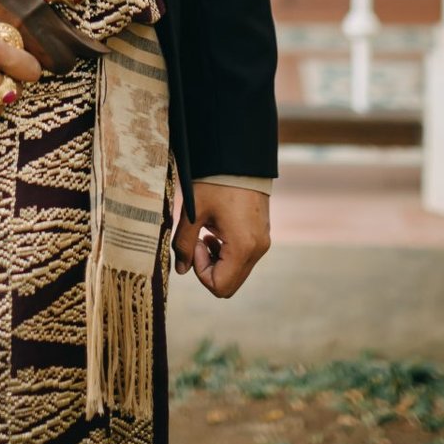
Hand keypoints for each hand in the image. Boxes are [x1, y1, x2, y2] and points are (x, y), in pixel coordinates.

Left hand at [172, 183, 270, 298]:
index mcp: (243, 247)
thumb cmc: (216, 182)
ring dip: (218, 260)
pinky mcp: (263, 235)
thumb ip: (184, 244)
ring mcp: (263, 243)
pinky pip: (244, 257)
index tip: (197, 243)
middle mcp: (258, 250)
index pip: (219, 286)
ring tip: (208, 232)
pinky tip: (218, 229)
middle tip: (199, 240)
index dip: (201, 272)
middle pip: (230, 283)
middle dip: (209, 268)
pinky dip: (228, 252)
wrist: (240, 158)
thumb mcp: (193, 212)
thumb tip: (180, 270)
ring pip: (237, 271)